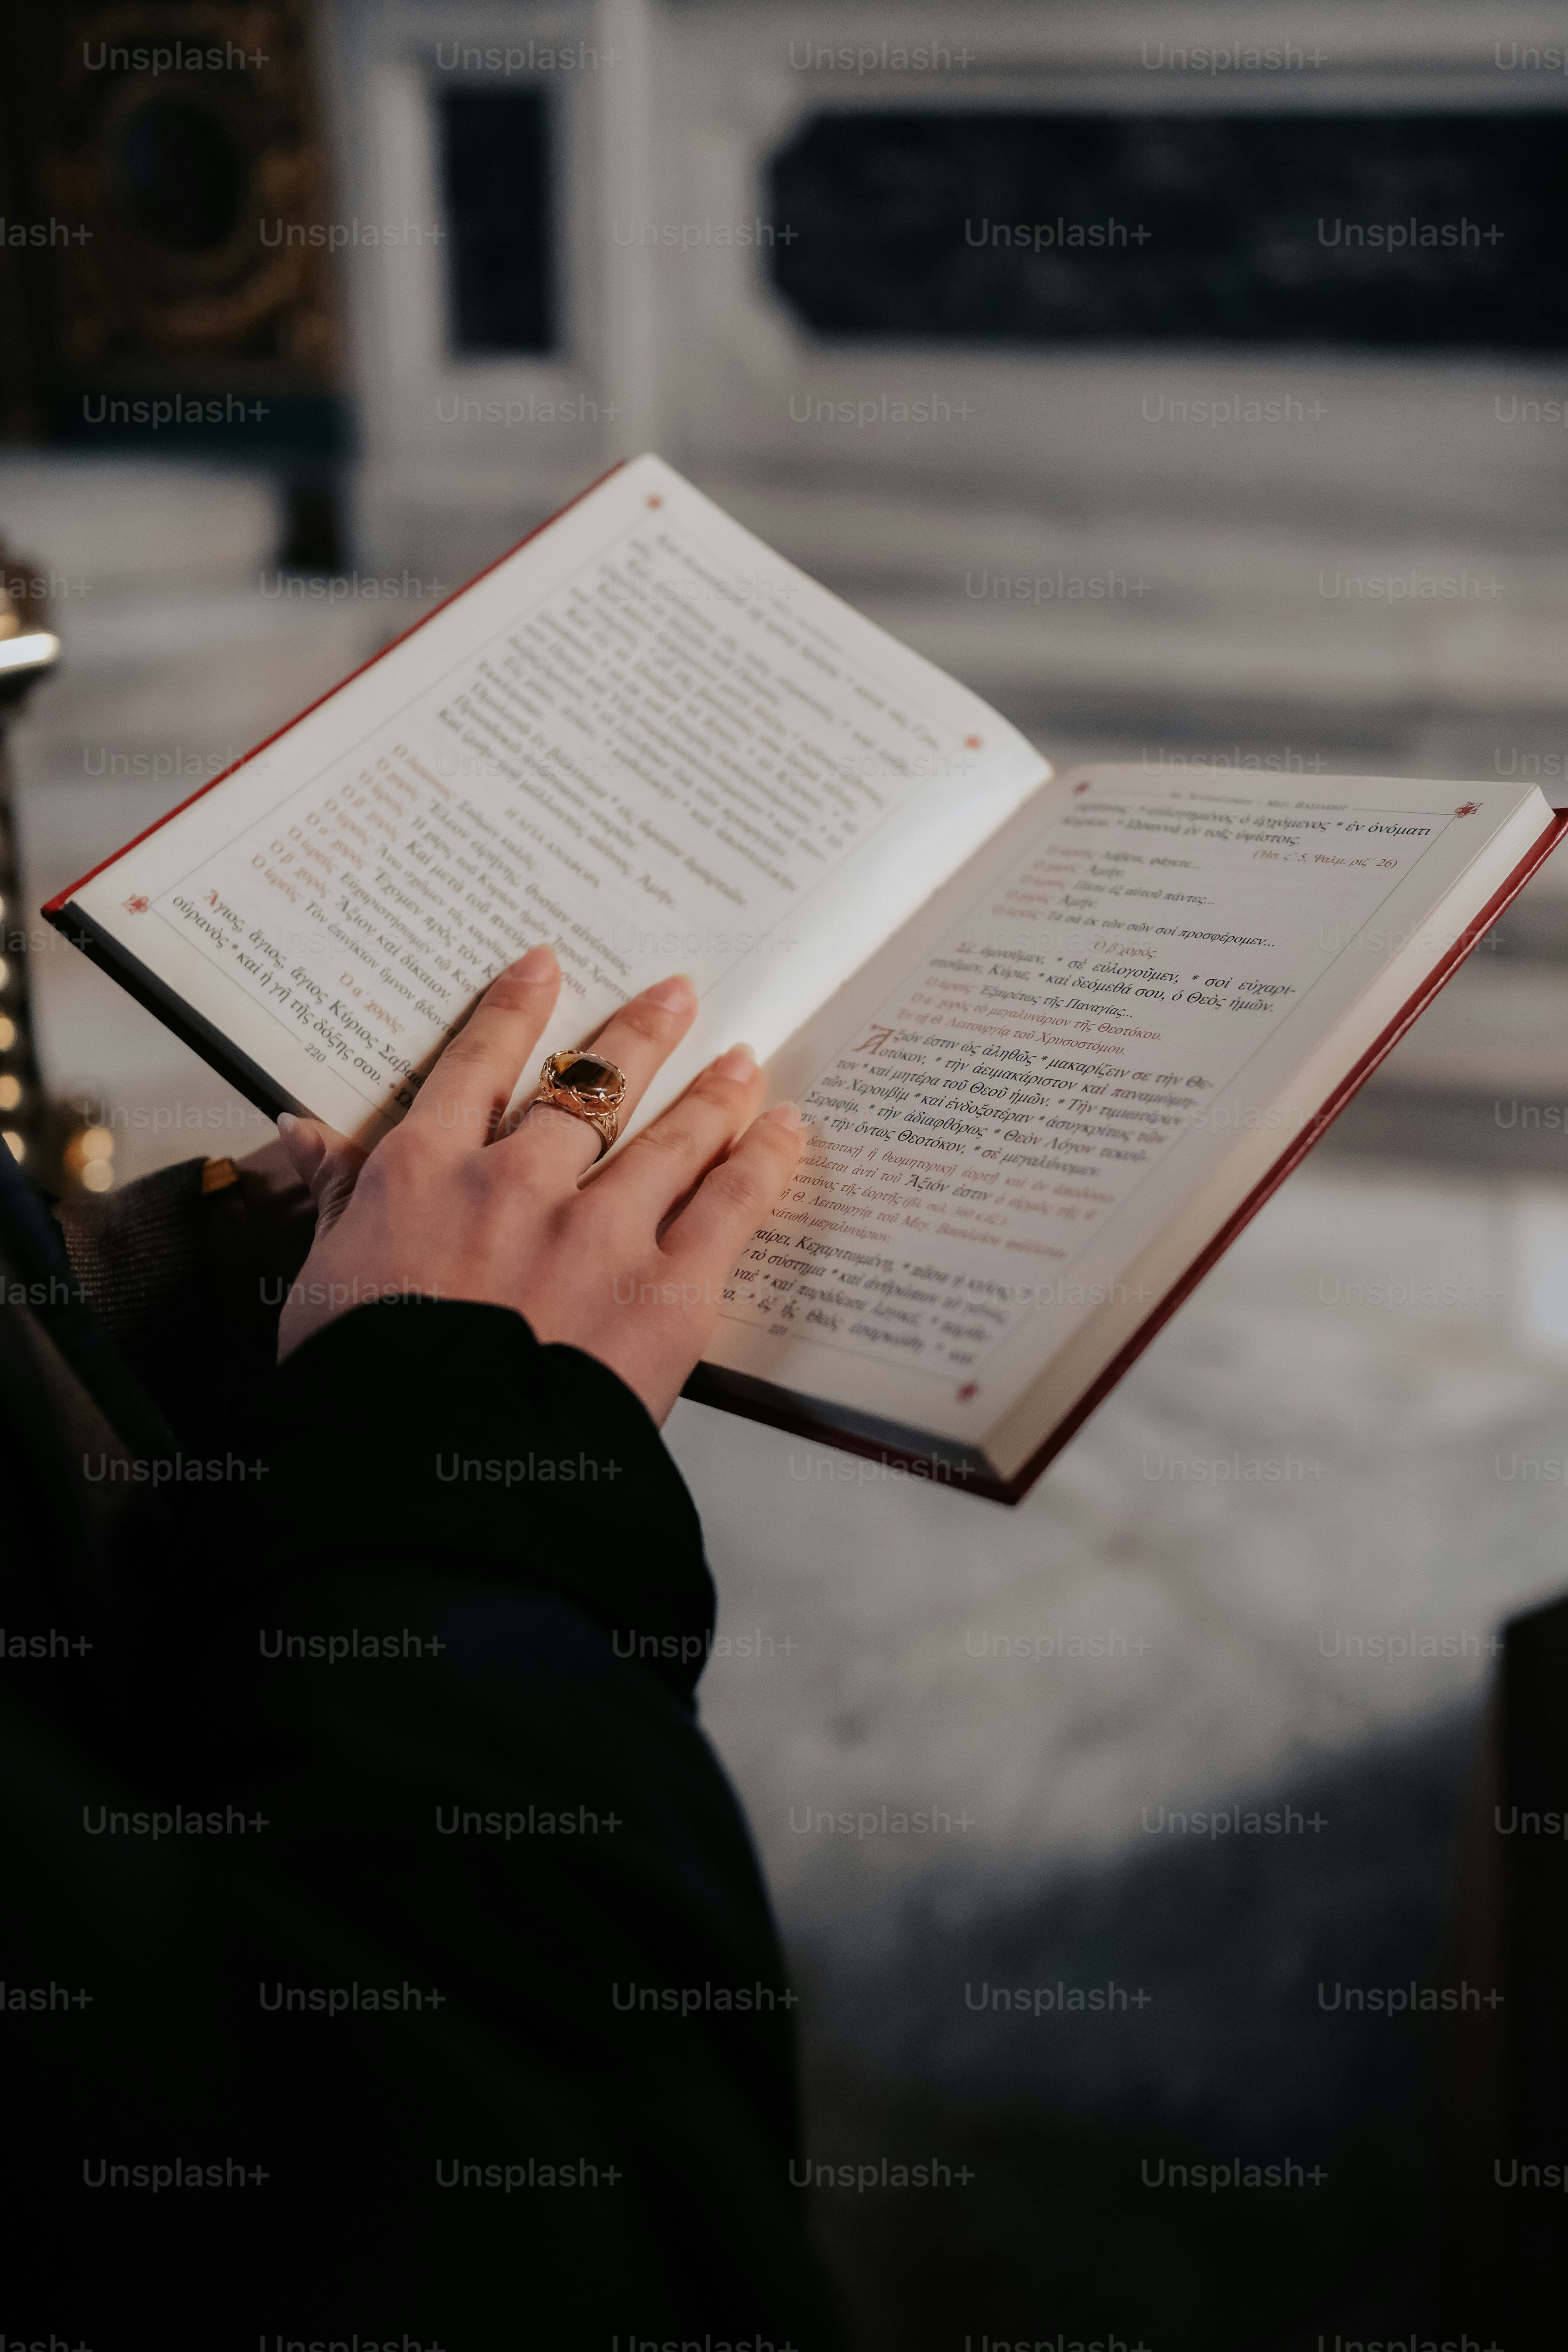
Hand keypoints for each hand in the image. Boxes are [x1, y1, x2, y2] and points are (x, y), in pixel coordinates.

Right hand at [272, 945, 803, 1422]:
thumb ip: (335, 1196)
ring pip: (671, 1134)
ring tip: (743, 1059)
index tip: (544, 970)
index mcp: (427, 1174)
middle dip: (638, 1035)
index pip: (475, 1067)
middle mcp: (519, 1183)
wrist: (429, 1471)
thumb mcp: (321, 1279)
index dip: (515, 1012)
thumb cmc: (365, 1387)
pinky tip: (785, 1130)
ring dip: (711, 1091)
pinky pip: (731, 1204)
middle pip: (591, 1086)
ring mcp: (599, 1231)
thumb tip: (304, 1131)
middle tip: (676, 995)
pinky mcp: (667, 1290)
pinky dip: (763, 1161)